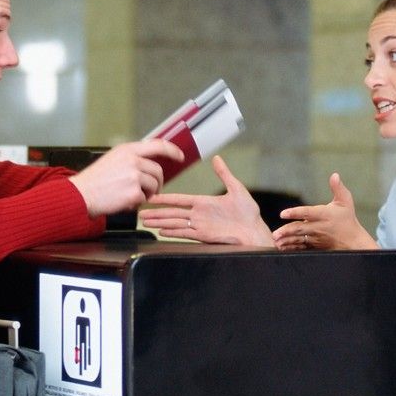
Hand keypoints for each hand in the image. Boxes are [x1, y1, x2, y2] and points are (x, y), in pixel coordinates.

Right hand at [69, 140, 184, 216]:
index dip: (172, 150)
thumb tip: (149, 164)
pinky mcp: (134, 192)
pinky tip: (124, 202)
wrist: (81, 195)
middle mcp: (132, 160)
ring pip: (154, 186)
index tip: (180, 156)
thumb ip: (131, 159)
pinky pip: (144, 199)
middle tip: (151, 191)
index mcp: (127, 150)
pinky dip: (137, 204)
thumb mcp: (112, 160)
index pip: (158, 145)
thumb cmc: (94, 181)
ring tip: (131, 197)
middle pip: (158, 171)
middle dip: (157, 183)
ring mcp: (134, 175)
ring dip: (147, 194)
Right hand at [138, 156, 273, 246]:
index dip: (165, 198)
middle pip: (172, 213)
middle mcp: (199, 215)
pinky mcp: (204, 236)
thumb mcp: (237, 189)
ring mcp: (200, 226)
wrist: (254, 231)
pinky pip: (185, 234)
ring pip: (175, 223)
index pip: (179, 199)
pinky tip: (162, 232)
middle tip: (141, 212)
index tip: (152, 196)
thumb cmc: (249, 213)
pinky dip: (173, 233)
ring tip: (146, 222)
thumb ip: (224, 174)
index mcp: (204, 203)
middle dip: (156, 213)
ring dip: (160, 223)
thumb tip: (217, 158)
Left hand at [273, 172, 376, 250]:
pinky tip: (282, 247)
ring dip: (287, 240)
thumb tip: (334, 174)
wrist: (353, 241)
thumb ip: (338, 188)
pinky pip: (301, 247)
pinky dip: (292, 247)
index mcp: (324, 214)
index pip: (308, 213)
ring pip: (299, 239)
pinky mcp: (315, 245)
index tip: (283, 213)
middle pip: (300, 228)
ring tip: (276, 241)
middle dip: (287, 231)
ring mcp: (316, 237)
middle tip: (275, 234)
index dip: (295, 212)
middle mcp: (319, 226)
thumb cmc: (347, 218)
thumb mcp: (345, 201)